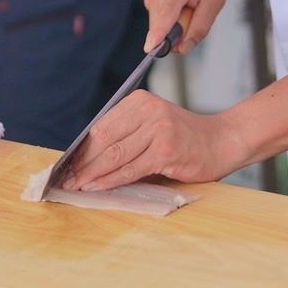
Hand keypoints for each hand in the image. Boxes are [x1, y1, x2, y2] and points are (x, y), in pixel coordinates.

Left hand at [63, 89, 245, 190]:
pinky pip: (130, 169)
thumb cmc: (184, 138)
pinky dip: (111, 180)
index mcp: (140, 101)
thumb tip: (87, 157)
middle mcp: (148, 110)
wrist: (222, 142)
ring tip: (77, 185)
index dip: (82, 148)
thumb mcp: (152, 126)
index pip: (102, 126)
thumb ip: (126, 135)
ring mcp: (158, 129)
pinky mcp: (165, 151)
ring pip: (115, 155)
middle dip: (83, 162)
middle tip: (66, 178)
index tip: (68, 163)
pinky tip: (97, 187)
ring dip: (92, 174)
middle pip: (105, 140)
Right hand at [144, 0, 229, 55]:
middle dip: (180, 30)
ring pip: (162, 25)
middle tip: (196, 10)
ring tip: (192, 1)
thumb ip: (200, 27)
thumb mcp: (215, 0)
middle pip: (162, 30)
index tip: (154, 54)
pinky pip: (161, 18)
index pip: (159, 26)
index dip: (158, 44)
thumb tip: (182, 49)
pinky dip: (174, 15)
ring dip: (178, 22)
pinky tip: (184, 0)